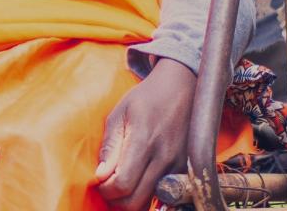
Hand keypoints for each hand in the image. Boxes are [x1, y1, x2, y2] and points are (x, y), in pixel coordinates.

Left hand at [93, 58, 195, 209]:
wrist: (183, 87)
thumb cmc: (147, 97)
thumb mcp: (120, 112)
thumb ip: (110, 145)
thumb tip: (100, 175)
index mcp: (144, 140)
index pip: (122, 183)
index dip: (106, 189)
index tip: (100, 181)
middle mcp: (164, 157)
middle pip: (136, 202)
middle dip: (116, 200)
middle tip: (109, 186)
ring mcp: (178, 166)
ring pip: (151, 203)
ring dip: (132, 201)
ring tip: (123, 184)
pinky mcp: (185, 169)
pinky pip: (164, 194)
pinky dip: (149, 195)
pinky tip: (140, 180)